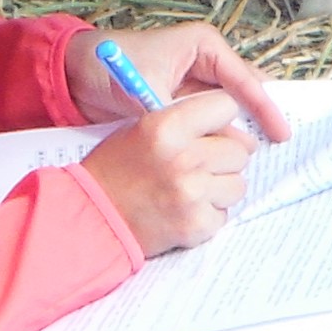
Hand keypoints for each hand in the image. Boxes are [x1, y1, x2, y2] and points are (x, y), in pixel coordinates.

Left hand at [64, 20, 285, 140]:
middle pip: (245, 95)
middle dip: (259, 120)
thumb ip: (192, 119)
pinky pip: (211, 121)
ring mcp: (196, 84)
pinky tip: (229, 157)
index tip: (281, 134)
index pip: (245, 80)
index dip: (265, 109)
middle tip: (278, 149)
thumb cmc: (107, 69)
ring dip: (240, 133)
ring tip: (255, 159)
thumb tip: (234, 143)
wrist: (70, 75)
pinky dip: (219, 137)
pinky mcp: (184, 103)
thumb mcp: (152, 94)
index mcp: (204, 46)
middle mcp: (206, 62)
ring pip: (231, 111)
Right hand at [84, 88, 270, 254]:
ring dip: (219, 188)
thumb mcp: (141, 129)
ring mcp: (193, 193)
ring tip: (188, 190)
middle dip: (224, 158)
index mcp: (167, 127)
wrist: (92, 215)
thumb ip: (186, 122)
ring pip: (238, 184)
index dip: (221, 118)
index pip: (225, 106)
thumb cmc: (116, 169)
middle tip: (197, 166)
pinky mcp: (198, 224)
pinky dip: (209, 214)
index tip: (214, 129)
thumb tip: (235, 128)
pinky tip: (183, 211)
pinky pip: (225, 214)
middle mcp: (184, 158)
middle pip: (239, 150)